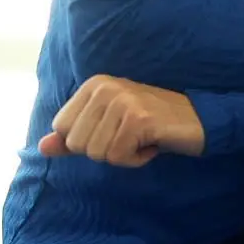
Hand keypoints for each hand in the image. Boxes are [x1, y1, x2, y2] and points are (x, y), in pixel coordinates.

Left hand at [38, 75, 203, 166]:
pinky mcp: (139, 119)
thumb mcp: (109, 127)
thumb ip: (74, 136)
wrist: (201, 121)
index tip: (117, 130)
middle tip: (132, 135)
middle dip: (104, 150)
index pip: (62, 129)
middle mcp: (106, 87)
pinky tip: (152, 144)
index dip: (89, 140)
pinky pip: (117, 157)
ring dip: (122, 156)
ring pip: (96, 153)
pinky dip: (136, 160)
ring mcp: (123, 101)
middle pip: (76, 144)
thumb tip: (42, 147)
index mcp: (94, 84)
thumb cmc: (153, 125)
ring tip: (143, 139)